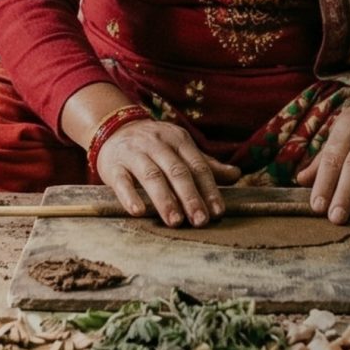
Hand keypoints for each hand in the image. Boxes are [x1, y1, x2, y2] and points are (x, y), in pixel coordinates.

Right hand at [94, 119, 236, 225]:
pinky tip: (138, 212)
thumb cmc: (155, 145)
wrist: (113, 128)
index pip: (198, 166)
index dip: (209, 189)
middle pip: (177, 172)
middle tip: (200, 221)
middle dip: (190, 197)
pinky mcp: (113, 165)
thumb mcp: (181, 148)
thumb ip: (206, 164)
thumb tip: (236, 175)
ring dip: (165, 200)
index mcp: (179, 140)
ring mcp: (134, 154)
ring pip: (152, 176)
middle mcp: (157, 144)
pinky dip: (130, 196)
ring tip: (175, 221)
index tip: (218, 212)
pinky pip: (122, 181)